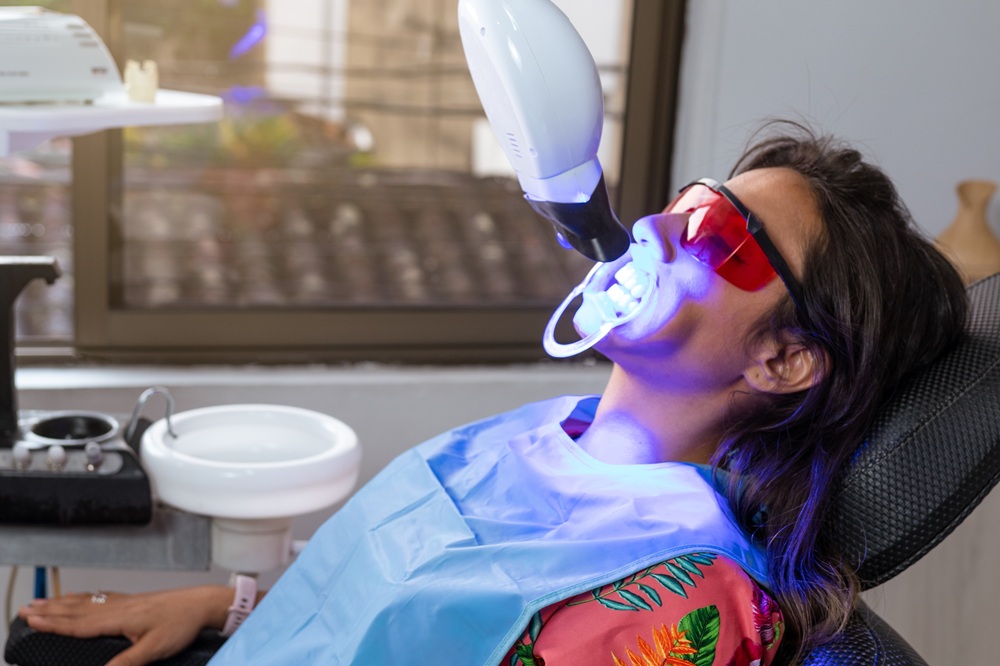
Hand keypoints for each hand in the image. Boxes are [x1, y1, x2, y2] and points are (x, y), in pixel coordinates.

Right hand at [18, 585, 231, 665]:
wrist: (202, 603)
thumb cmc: (182, 624)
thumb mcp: (154, 649)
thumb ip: (127, 663)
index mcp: (119, 617)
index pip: (78, 623)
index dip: (53, 623)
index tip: (31, 620)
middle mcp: (119, 606)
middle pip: (76, 609)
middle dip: (49, 610)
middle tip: (25, 609)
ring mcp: (125, 601)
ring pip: (86, 602)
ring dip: (62, 603)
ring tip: (42, 603)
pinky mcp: (133, 600)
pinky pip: (99, 598)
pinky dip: (82, 598)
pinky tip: (79, 598)